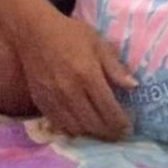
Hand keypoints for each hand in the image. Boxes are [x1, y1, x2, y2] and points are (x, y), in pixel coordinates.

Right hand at [18, 12, 136, 141]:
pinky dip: (73, 130)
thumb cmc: (70, 35)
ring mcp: (54, 99)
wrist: (34, 33)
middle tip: (119, 134)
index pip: (108, 108)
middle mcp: (71, 91)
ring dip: (92, 134)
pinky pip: (59, 125)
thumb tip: (134, 86)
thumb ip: (115, 67)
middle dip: (109, 132)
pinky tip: (83, 128)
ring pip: (76, 127)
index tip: (128, 128)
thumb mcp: (99, 44)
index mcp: (88, 75)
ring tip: (103, 132)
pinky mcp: (41, 102)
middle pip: (93, 122)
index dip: (120, 122)